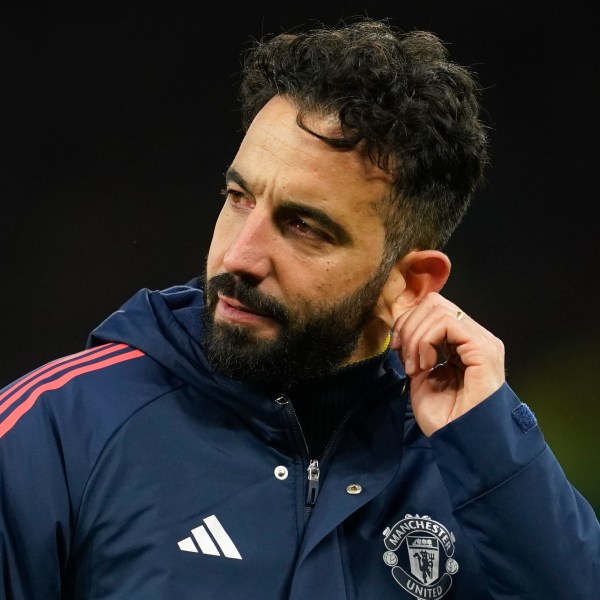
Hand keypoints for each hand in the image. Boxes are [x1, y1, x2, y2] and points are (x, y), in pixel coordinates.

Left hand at [389, 292, 504, 436]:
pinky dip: (426, 341)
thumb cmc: (444, 417)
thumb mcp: (421, 376)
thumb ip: (416, 349)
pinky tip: (426, 365)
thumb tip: (401, 328)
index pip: (431, 309)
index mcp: (461, 342)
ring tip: (417, 367)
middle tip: (406, 360)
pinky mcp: (483, 349)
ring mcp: (481, 341)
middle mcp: (474, 337)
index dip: (407, 323)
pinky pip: (447, 323)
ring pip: (437, 309)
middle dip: (409, 327)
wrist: (462, 442)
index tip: (397, 350)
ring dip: (416, 337)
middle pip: (433, 303)